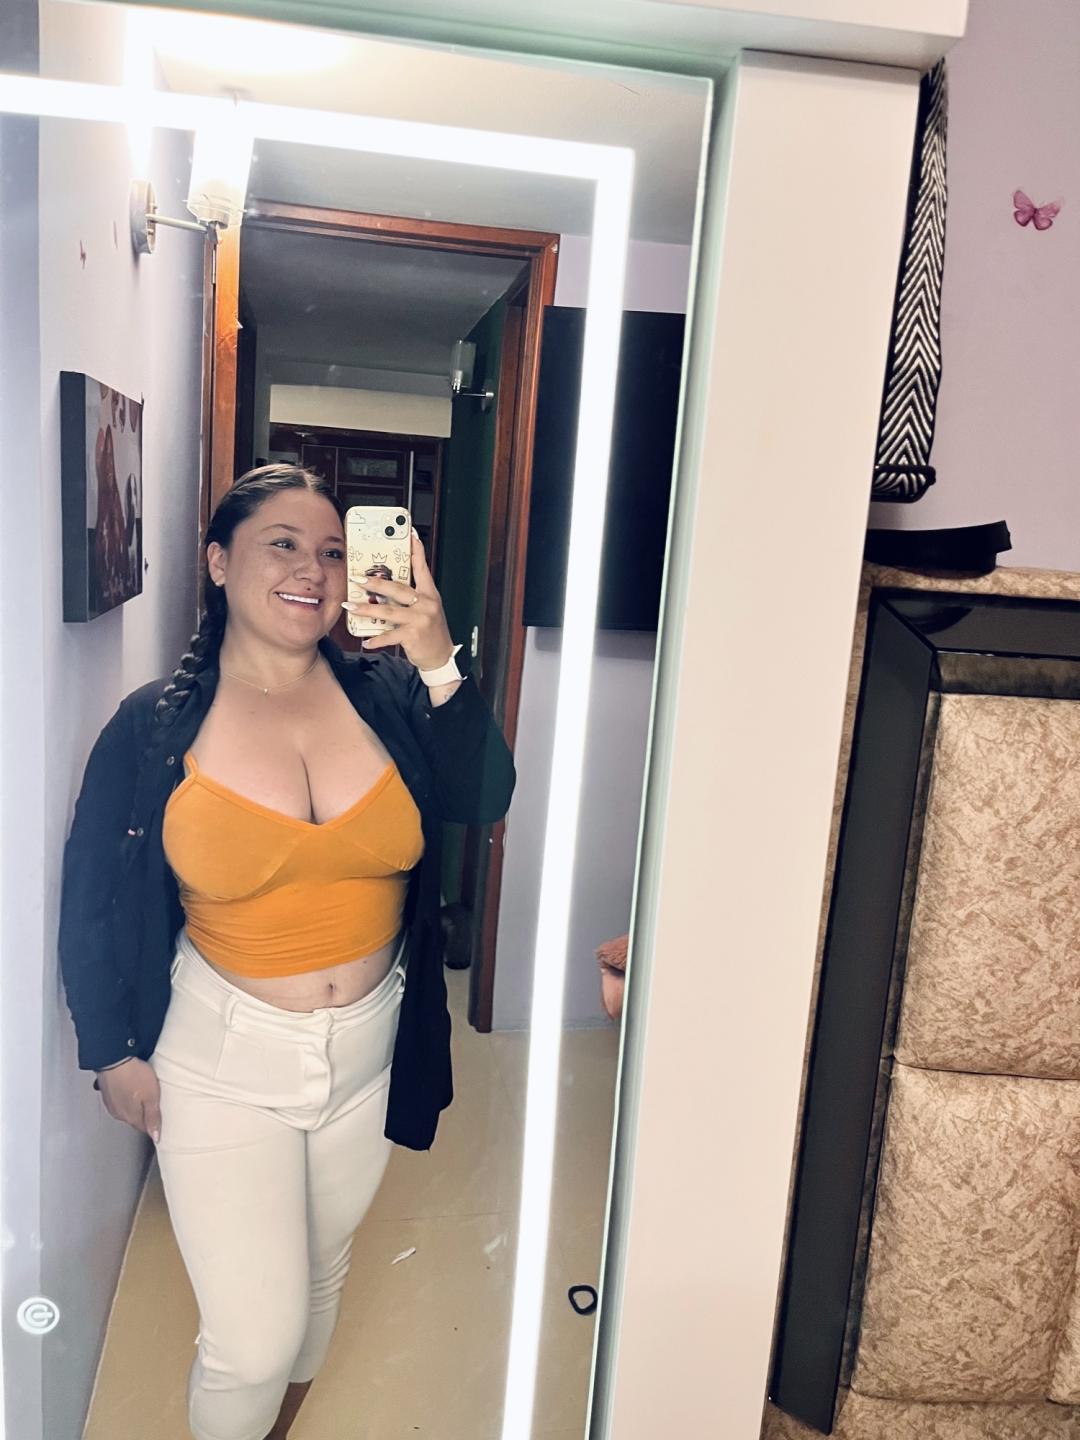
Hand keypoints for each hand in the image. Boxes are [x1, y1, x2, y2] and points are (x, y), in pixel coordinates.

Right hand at [97, 1058, 161, 1143]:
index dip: (153, 1123)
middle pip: (135, 1119)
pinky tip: (131, 1086)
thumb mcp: (151, 1096)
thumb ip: (153, 1117)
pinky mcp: (107, 1093)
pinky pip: (119, 1100)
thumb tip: (156, 1137)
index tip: (160, 1118)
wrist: (114, 1059)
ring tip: (142, 1092)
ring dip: (134, 1104)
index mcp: (131, 1116)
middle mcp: (119, 1113)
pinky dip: (126, 1096)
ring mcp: (111, 1104)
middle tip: (154, 1102)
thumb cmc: (134, 1075)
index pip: (144, 1128)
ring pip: (126, 1109)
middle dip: (144, 1114)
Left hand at [342, 529, 455, 671]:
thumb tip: (383, 587)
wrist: (441, 657)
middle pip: (398, 589)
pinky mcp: (413, 636)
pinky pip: (389, 636)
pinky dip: (376, 639)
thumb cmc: (430, 631)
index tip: (410, 534)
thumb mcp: (426, 609)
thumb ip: (410, 597)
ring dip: (367, 609)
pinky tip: (365, 641)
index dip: (416, 551)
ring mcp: (420, 620)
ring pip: (389, 611)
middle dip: (375, 583)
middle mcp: (426, 604)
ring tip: (350, 606)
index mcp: (429, 594)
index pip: (422, 568)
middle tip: (357, 578)